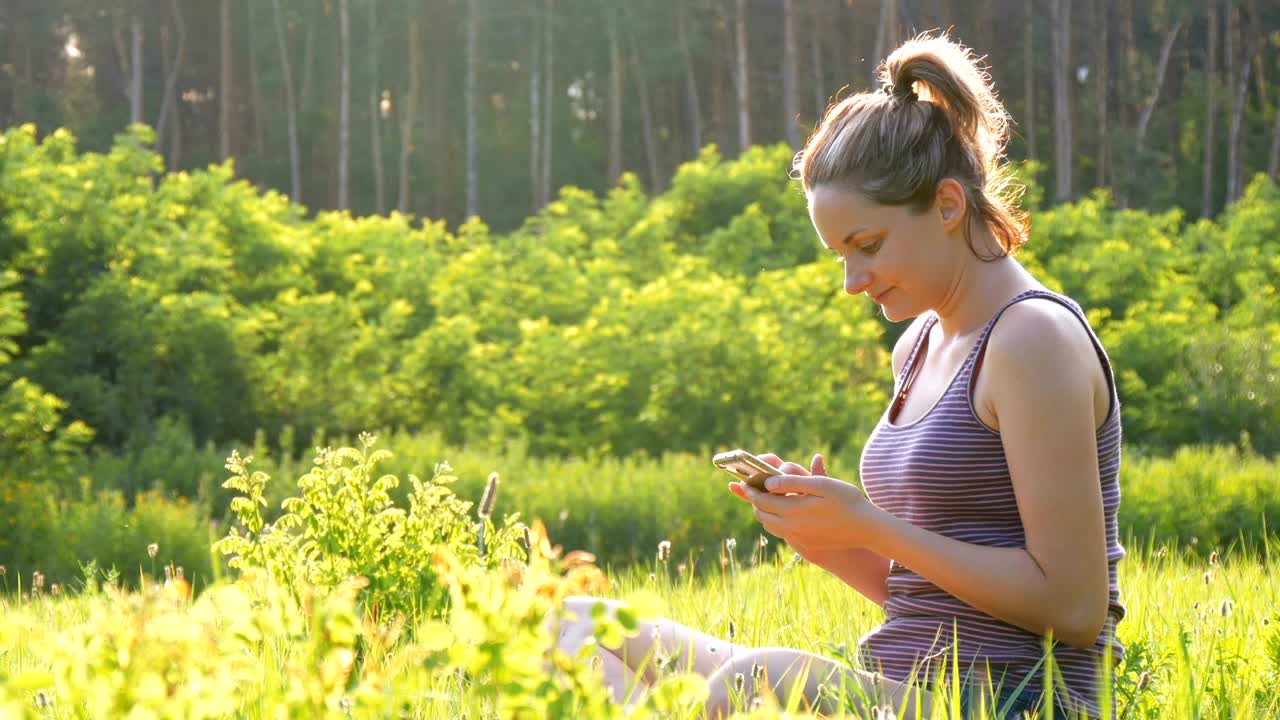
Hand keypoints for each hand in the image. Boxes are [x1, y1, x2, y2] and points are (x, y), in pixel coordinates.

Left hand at [728, 452, 878, 552]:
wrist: (867, 528)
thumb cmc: (847, 500)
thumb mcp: (820, 484)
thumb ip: (792, 482)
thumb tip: (768, 483)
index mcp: (792, 511)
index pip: (761, 501)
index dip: (750, 490)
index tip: (746, 481)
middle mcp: (792, 528)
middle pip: (762, 515)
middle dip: (756, 502)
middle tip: (756, 490)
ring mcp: (799, 538)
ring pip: (771, 526)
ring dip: (766, 513)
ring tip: (769, 500)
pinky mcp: (807, 544)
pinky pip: (784, 533)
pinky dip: (778, 522)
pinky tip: (787, 512)